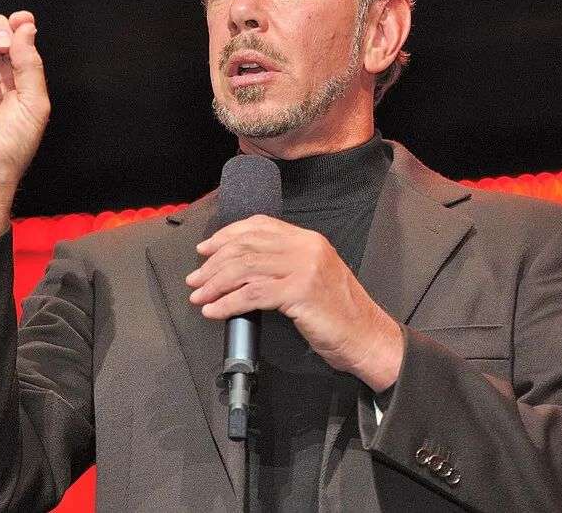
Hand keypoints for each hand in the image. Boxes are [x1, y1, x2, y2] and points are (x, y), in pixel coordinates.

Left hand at [186, 215, 403, 391]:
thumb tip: (238, 268)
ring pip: (245, 267)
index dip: (227, 235)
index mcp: (308, 240)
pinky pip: (252, 294)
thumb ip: (283, 265)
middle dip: (213, 263)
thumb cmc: (338, 313)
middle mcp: (306, 247)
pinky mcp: (300, 291)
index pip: (259, 226)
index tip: (206, 249)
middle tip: (195, 279)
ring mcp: (304, 267)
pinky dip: (227, 303)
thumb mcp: (312, 277)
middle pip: (246, 246)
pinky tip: (215, 311)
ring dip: (214, 283)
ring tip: (199, 296)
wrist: (367, 336)